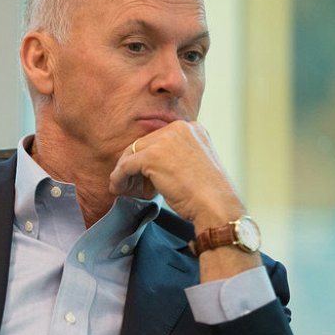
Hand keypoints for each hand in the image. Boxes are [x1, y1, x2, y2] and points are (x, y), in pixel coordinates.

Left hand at [108, 120, 244, 228]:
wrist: (217, 207)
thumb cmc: (209, 195)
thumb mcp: (195, 165)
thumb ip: (177, 157)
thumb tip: (151, 166)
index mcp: (192, 128)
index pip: (160, 139)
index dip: (151, 158)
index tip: (147, 177)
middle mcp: (179, 128)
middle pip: (144, 143)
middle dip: (137, 165)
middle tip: (134, 185)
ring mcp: (165, 140)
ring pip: (132, 153)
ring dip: (126, 172)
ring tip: (125, 188)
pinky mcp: (152, 156)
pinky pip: (125, 166)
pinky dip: (118, 178)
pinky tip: (118, 188)